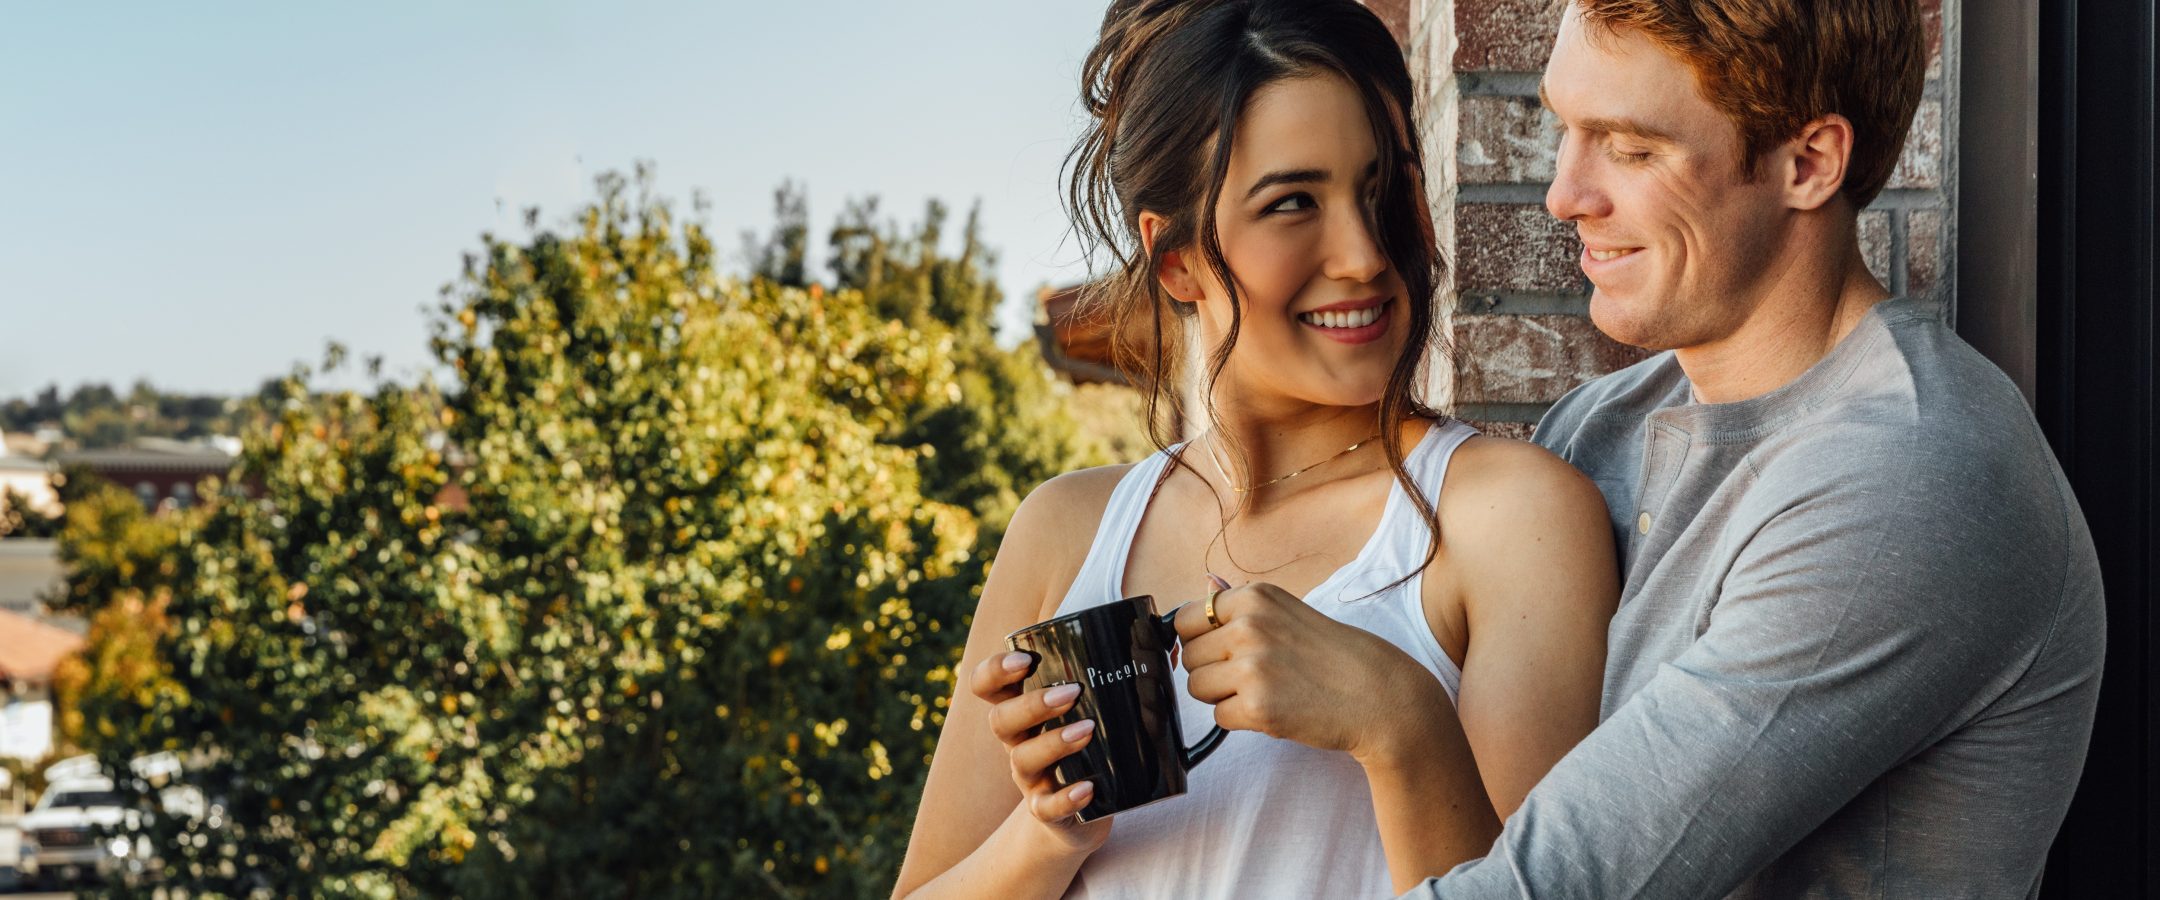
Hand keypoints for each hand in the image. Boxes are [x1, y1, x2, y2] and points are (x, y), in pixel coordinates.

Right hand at [969, 650, 1112, 852]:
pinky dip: (1066, 797)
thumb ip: (1122, 676)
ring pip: (1022, 759)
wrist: (1081, 815)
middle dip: (1031, 704)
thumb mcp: (1092, 713)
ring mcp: (1030, 777)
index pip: (986, 685)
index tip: (1025, 660)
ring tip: (1087, 730)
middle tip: (1072, 692)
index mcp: (1023, 710)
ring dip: (1053, 742)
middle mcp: (1018, 742)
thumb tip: (1165, 643)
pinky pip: (1046, 807)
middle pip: (1000, 719)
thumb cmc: (1088, 749)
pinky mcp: (1048, 811)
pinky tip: (1088, 788)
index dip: (995, 670)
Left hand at [1173, 577, 1445, 764]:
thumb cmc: (1334, 655)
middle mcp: (1249, 626)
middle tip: (1253, 676)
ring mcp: (1252, 667)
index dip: (1200, 640)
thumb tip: (1206, 581)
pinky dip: (1240, 720)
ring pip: (1197, 688)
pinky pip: (1218, 718)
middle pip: (1188, 656)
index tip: (1221, 651)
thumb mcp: (1288, 612)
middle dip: (1212, 671)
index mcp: (1254, 597)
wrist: (1380, 696)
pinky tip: (1274, 710)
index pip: (1187, 618)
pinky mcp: (1258, 707)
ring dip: (1223, 696)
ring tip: (1264, 691)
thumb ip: (1241, 604)